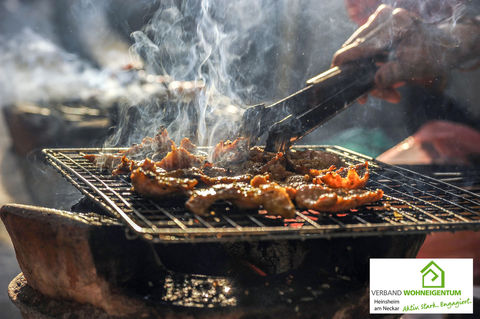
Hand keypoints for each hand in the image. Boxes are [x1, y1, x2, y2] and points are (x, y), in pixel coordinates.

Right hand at [332, 5, 458, 103]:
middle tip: (374, 97)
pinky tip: (386, 79)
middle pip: (356, 53)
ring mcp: (378, 21)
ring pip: (359, 55)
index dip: (344, 66)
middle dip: (364, 78)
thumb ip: (394, 73)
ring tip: (390, 91)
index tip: (337, 81)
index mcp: (391, 24)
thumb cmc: (433, 55)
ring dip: (370, 76)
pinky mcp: (376, 28)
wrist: (445, 45)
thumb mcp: (416, 67)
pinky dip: (372, 69)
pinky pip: (365, 52)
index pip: (357, 46)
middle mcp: (382, 18)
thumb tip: (375, 81)